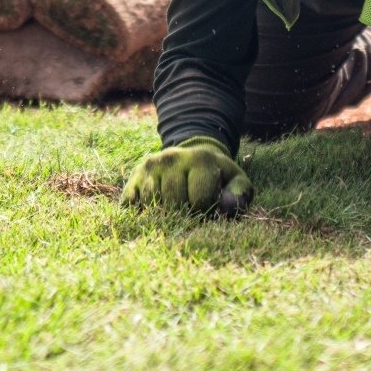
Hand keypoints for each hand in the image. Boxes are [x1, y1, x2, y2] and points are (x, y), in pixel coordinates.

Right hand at [121, 136, 251, 216]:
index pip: (199, 201)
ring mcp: (151, 166)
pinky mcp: (135, 174)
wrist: (193, 156)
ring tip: (175, 207)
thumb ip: (239, 194)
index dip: (206, 212)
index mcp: (200, 159)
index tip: (209, 208)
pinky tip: (153, 210)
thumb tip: (226, 208)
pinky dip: (140, 212)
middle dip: (184, 214)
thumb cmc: (216, 175)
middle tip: (191, 210)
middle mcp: (172, 158)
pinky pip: (131, 202)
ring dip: (164, 213)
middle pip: (174, 203)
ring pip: (152, 203)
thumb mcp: (235, 180)